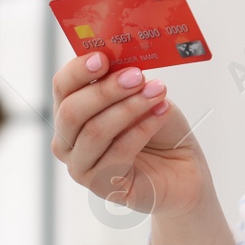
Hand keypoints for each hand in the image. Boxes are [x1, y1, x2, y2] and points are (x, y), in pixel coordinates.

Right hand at [51, 50, 208, 219]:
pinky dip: (142, 129)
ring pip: (95, 132)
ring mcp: (81, 167)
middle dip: (106, 90)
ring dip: (129, 108)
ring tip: (157, 92)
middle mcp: (68, 141)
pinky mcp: (102, 186)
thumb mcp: (142, 95)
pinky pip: (118, 153)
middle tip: (137, 76)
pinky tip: (161, 113)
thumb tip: (122, 59)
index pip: (62, 87)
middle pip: (72, 111)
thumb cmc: (158, 129)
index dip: (78, 71)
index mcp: (71, 112)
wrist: (182, 167)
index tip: (102, 57)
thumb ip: (126, 79)